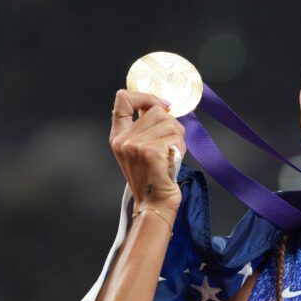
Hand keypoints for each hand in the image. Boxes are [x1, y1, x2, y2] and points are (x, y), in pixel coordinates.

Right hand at [109, 89, 186, 216]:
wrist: (155, 203)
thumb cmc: (154, 177)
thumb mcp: (142, 150)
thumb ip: (146, 128)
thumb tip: (164, 106)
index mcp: (118, 136)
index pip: (123, 99)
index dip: (146, 96)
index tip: (163, 105)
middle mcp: (123, 139)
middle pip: (156, 110)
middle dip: (172, 125)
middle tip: (172, 144)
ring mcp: (135, 145)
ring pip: (169, 122)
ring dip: (179, 138)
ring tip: (172, 154)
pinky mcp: (149, 151)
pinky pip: (175, 137)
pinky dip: (181, 147)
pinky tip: (173, 160)